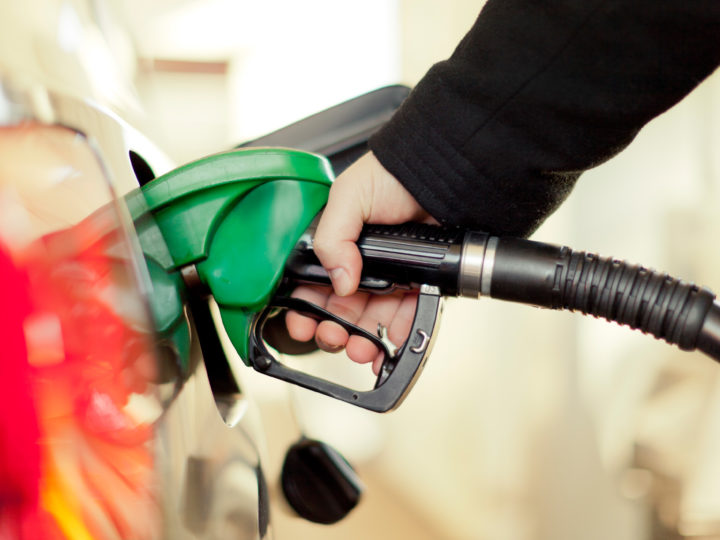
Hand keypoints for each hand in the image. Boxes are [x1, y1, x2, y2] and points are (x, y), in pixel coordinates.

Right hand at [285, 152, 434, 372]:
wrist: (440, 173)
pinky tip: (389, 341)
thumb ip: (332, 237)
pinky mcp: (417, 282)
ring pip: (370, 318)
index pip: (313, 284)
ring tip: (360, 349)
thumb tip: (339, 281)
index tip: (302, 325)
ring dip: (362, 340)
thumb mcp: (348, 196)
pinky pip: (405, 314)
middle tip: (333, 338)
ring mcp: (389, 275)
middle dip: (333, 331)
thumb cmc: (393, 173)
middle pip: (340, 309)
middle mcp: (360, 263)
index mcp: (336, 244)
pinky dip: (397, 332)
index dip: (305, 309)